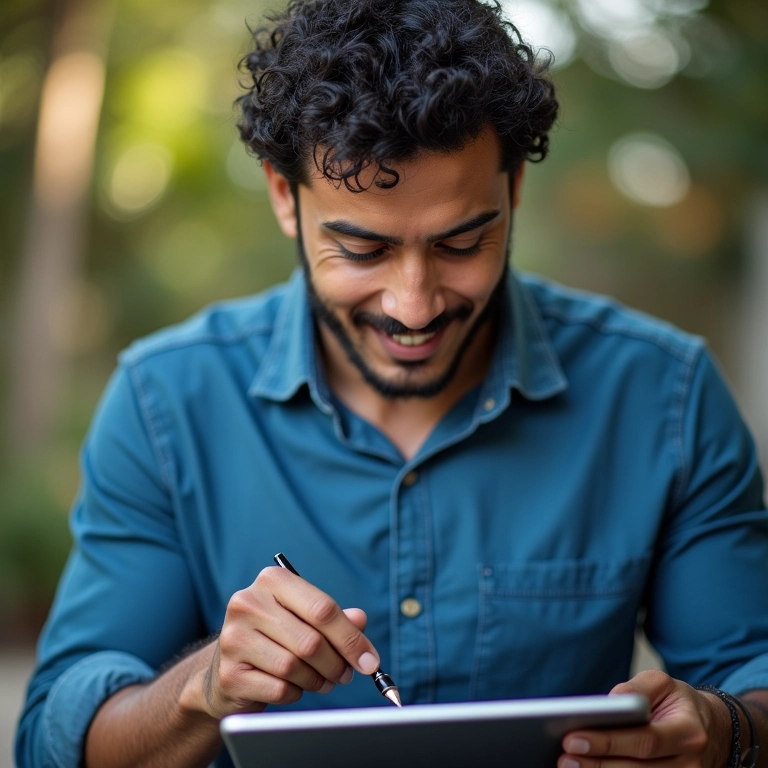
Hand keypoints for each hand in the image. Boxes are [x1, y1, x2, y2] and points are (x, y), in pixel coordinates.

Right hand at [195, 566, 380, 718]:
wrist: (227, 669)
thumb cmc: (276, 638)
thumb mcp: (304, 619)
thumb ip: (334, 618)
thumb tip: (361, 621)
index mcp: (272, 580)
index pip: (323, 609)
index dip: (351, 638)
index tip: (370, 661)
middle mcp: (248, 603)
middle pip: (311, 641)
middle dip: (337, 663)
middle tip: (346, 674)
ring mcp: (233, 638)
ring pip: (295, 667)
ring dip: (318, 680)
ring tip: (322, 681)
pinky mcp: (229, 674)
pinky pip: (278, 689)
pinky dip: (295, 693)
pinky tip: (294, 687)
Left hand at [558, 669, 730, 766]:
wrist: (711, 729)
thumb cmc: (678, 703)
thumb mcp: (662, 684)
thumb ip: (636, 689)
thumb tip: (608, 703)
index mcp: (688, 732)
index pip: (644, 741)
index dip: (608, 742)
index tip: (573, 737)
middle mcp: (690, 764)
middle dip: (597, 763)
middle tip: (564, 756)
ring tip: (569, 766)